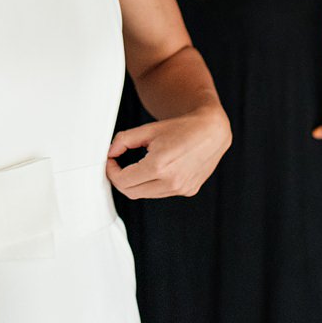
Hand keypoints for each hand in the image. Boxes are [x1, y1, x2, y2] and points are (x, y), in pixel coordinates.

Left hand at [107, 106, 231, 198]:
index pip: (122, 181)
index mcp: (158, 166)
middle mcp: (170, 182)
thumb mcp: (148, 130)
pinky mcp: (188, 191)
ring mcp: (180, 189)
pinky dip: (153, 184)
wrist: (211, 131)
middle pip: (131, 192)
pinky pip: (162, 193)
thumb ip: (124, 140)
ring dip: (137, 183)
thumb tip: (110, 153)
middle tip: (118, 166)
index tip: (111, 162)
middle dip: (120, 179)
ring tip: (138, 166)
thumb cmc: (181, 128)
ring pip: (146, 194)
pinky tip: (158, 169)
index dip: (111, 171)